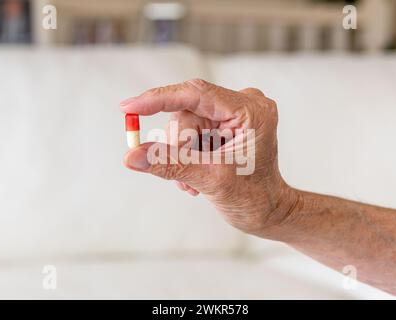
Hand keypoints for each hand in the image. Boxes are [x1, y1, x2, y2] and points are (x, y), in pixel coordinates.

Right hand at [120, 79, 297, 234]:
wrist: (268, 212)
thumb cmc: (252, 199)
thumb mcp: (209, 179)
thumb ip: (169, 164)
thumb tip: (131, 155)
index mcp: (250, 111)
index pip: (195, 94)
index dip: (158, 99)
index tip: (127, 107)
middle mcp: (244, 104)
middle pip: (187, 113)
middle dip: (180, 147)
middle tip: (185, 178)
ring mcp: (235, 114)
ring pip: (185, 124)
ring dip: (182, 156)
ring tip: (194, 183)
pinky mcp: (226, 125)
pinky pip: (192, 131)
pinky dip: (188, 154)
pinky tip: (198, 176)